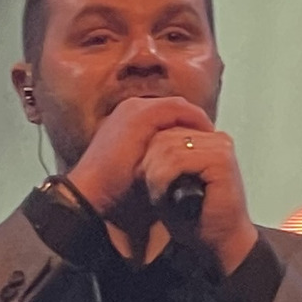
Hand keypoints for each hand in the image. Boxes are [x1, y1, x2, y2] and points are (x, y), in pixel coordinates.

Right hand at [59, 94, 206, 226]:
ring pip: (177, 106)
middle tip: (211, 137)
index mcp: (125, 122)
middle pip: (172, 108)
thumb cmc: (111, 192)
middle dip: (192, 121)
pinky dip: (194, 119)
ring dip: (196, 119)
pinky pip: (178, 109)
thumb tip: (176, 167)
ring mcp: (134, 109)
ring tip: (212, 136)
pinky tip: (206, 134)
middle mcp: (129, 109)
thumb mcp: (138, 172)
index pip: (163, 116)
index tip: (199, 143)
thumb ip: (155, 161)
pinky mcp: (141, 115)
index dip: (184, 127)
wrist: (89, 195)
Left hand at [132, 117, 258, 270]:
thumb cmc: (195, 218)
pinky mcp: (221, 161)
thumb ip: (159, 162)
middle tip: (150, 191)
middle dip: (148, 165)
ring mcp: (220, 147)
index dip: (146, 155)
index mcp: (205, 140)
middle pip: (164, 136)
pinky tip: (162, 197)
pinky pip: (178, 160)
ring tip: (158, 197)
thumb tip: (137, 145)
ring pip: (167, 147)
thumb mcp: (169, 184)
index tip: (143, 181)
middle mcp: (216, 139)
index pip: (165, 131)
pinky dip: (162, 179)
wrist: (219, 242)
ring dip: (154, 175)